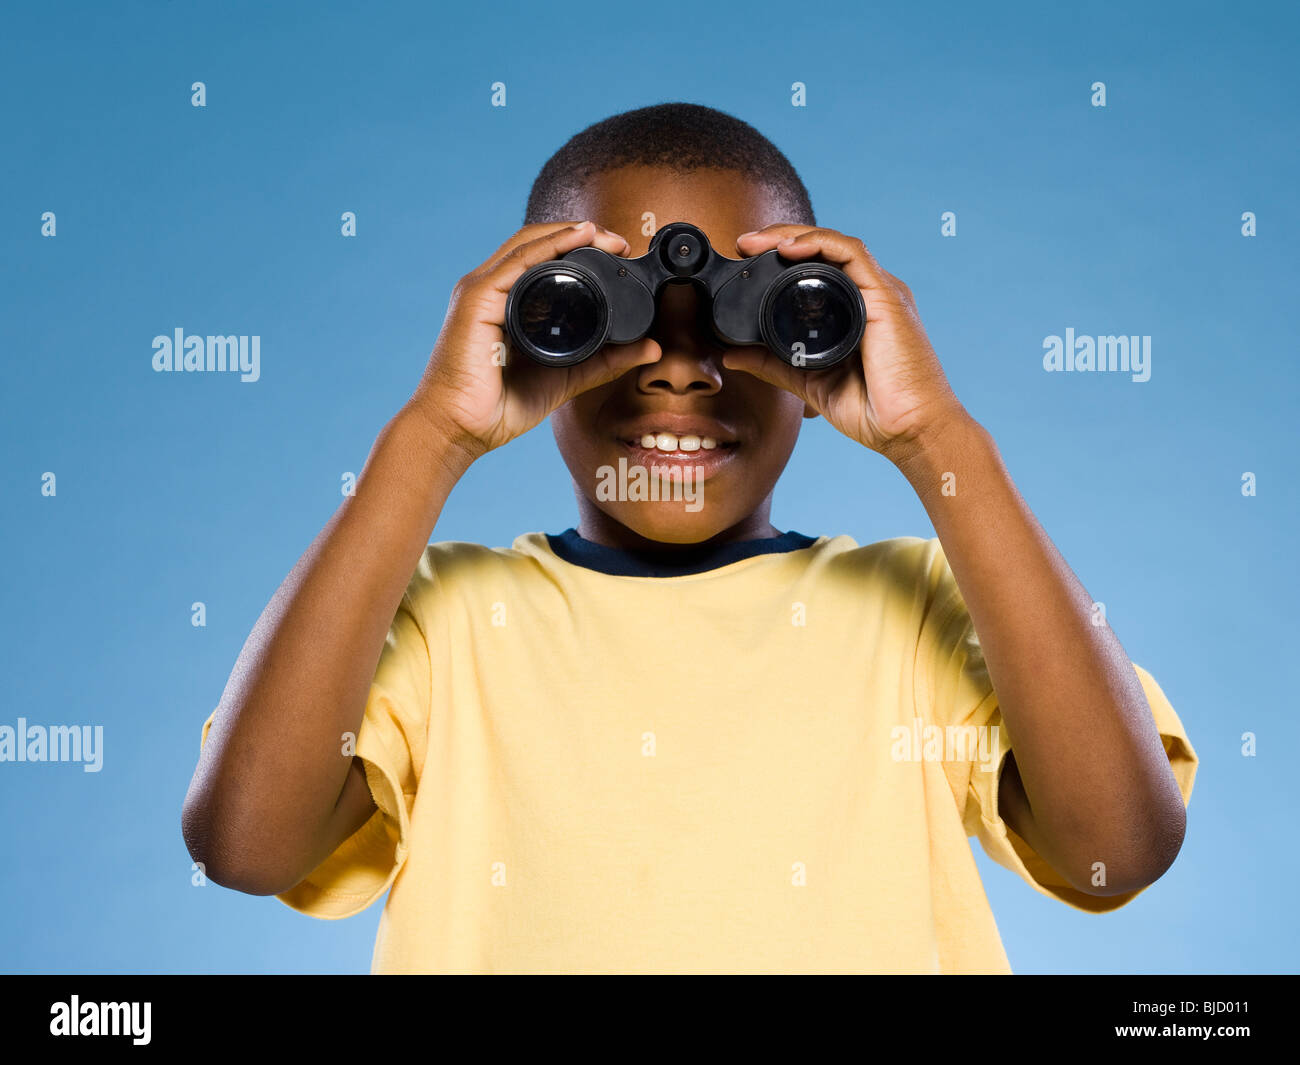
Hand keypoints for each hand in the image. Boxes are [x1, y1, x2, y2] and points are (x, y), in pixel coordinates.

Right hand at [405, 221, 661, 459]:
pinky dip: (550, 246)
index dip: (580, 249)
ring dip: (569, 233)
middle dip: (580, 234)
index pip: (543, 260)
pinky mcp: (477, 298)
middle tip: (619, 242)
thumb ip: (605, 363)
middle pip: (537, 244)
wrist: (460, 430)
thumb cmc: (498, 408)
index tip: (619, 254)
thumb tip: (651, 349)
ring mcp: (481, 290)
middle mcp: (492, 289)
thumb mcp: (566, 379)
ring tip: (605, 234)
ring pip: (528, 244)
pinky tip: (577, 238)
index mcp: (507, 302)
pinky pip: (518, 262)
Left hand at [724, 225, 966, 462]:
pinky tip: (790, 248)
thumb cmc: (874, 410)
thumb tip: (733, 355)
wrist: (910, 431)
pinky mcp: (886, 297)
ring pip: (834, 244)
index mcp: (854, 310)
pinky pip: (851, 254)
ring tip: (758, 241)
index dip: (781, 256)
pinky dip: (819, 243)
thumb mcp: (809, 382)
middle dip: (780, 237)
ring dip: (793, 235)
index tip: (746, 259)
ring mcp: (879, 293)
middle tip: (744, 243)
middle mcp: (868, 295)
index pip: (817, 267)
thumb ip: (773, 366)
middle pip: (824, 249)